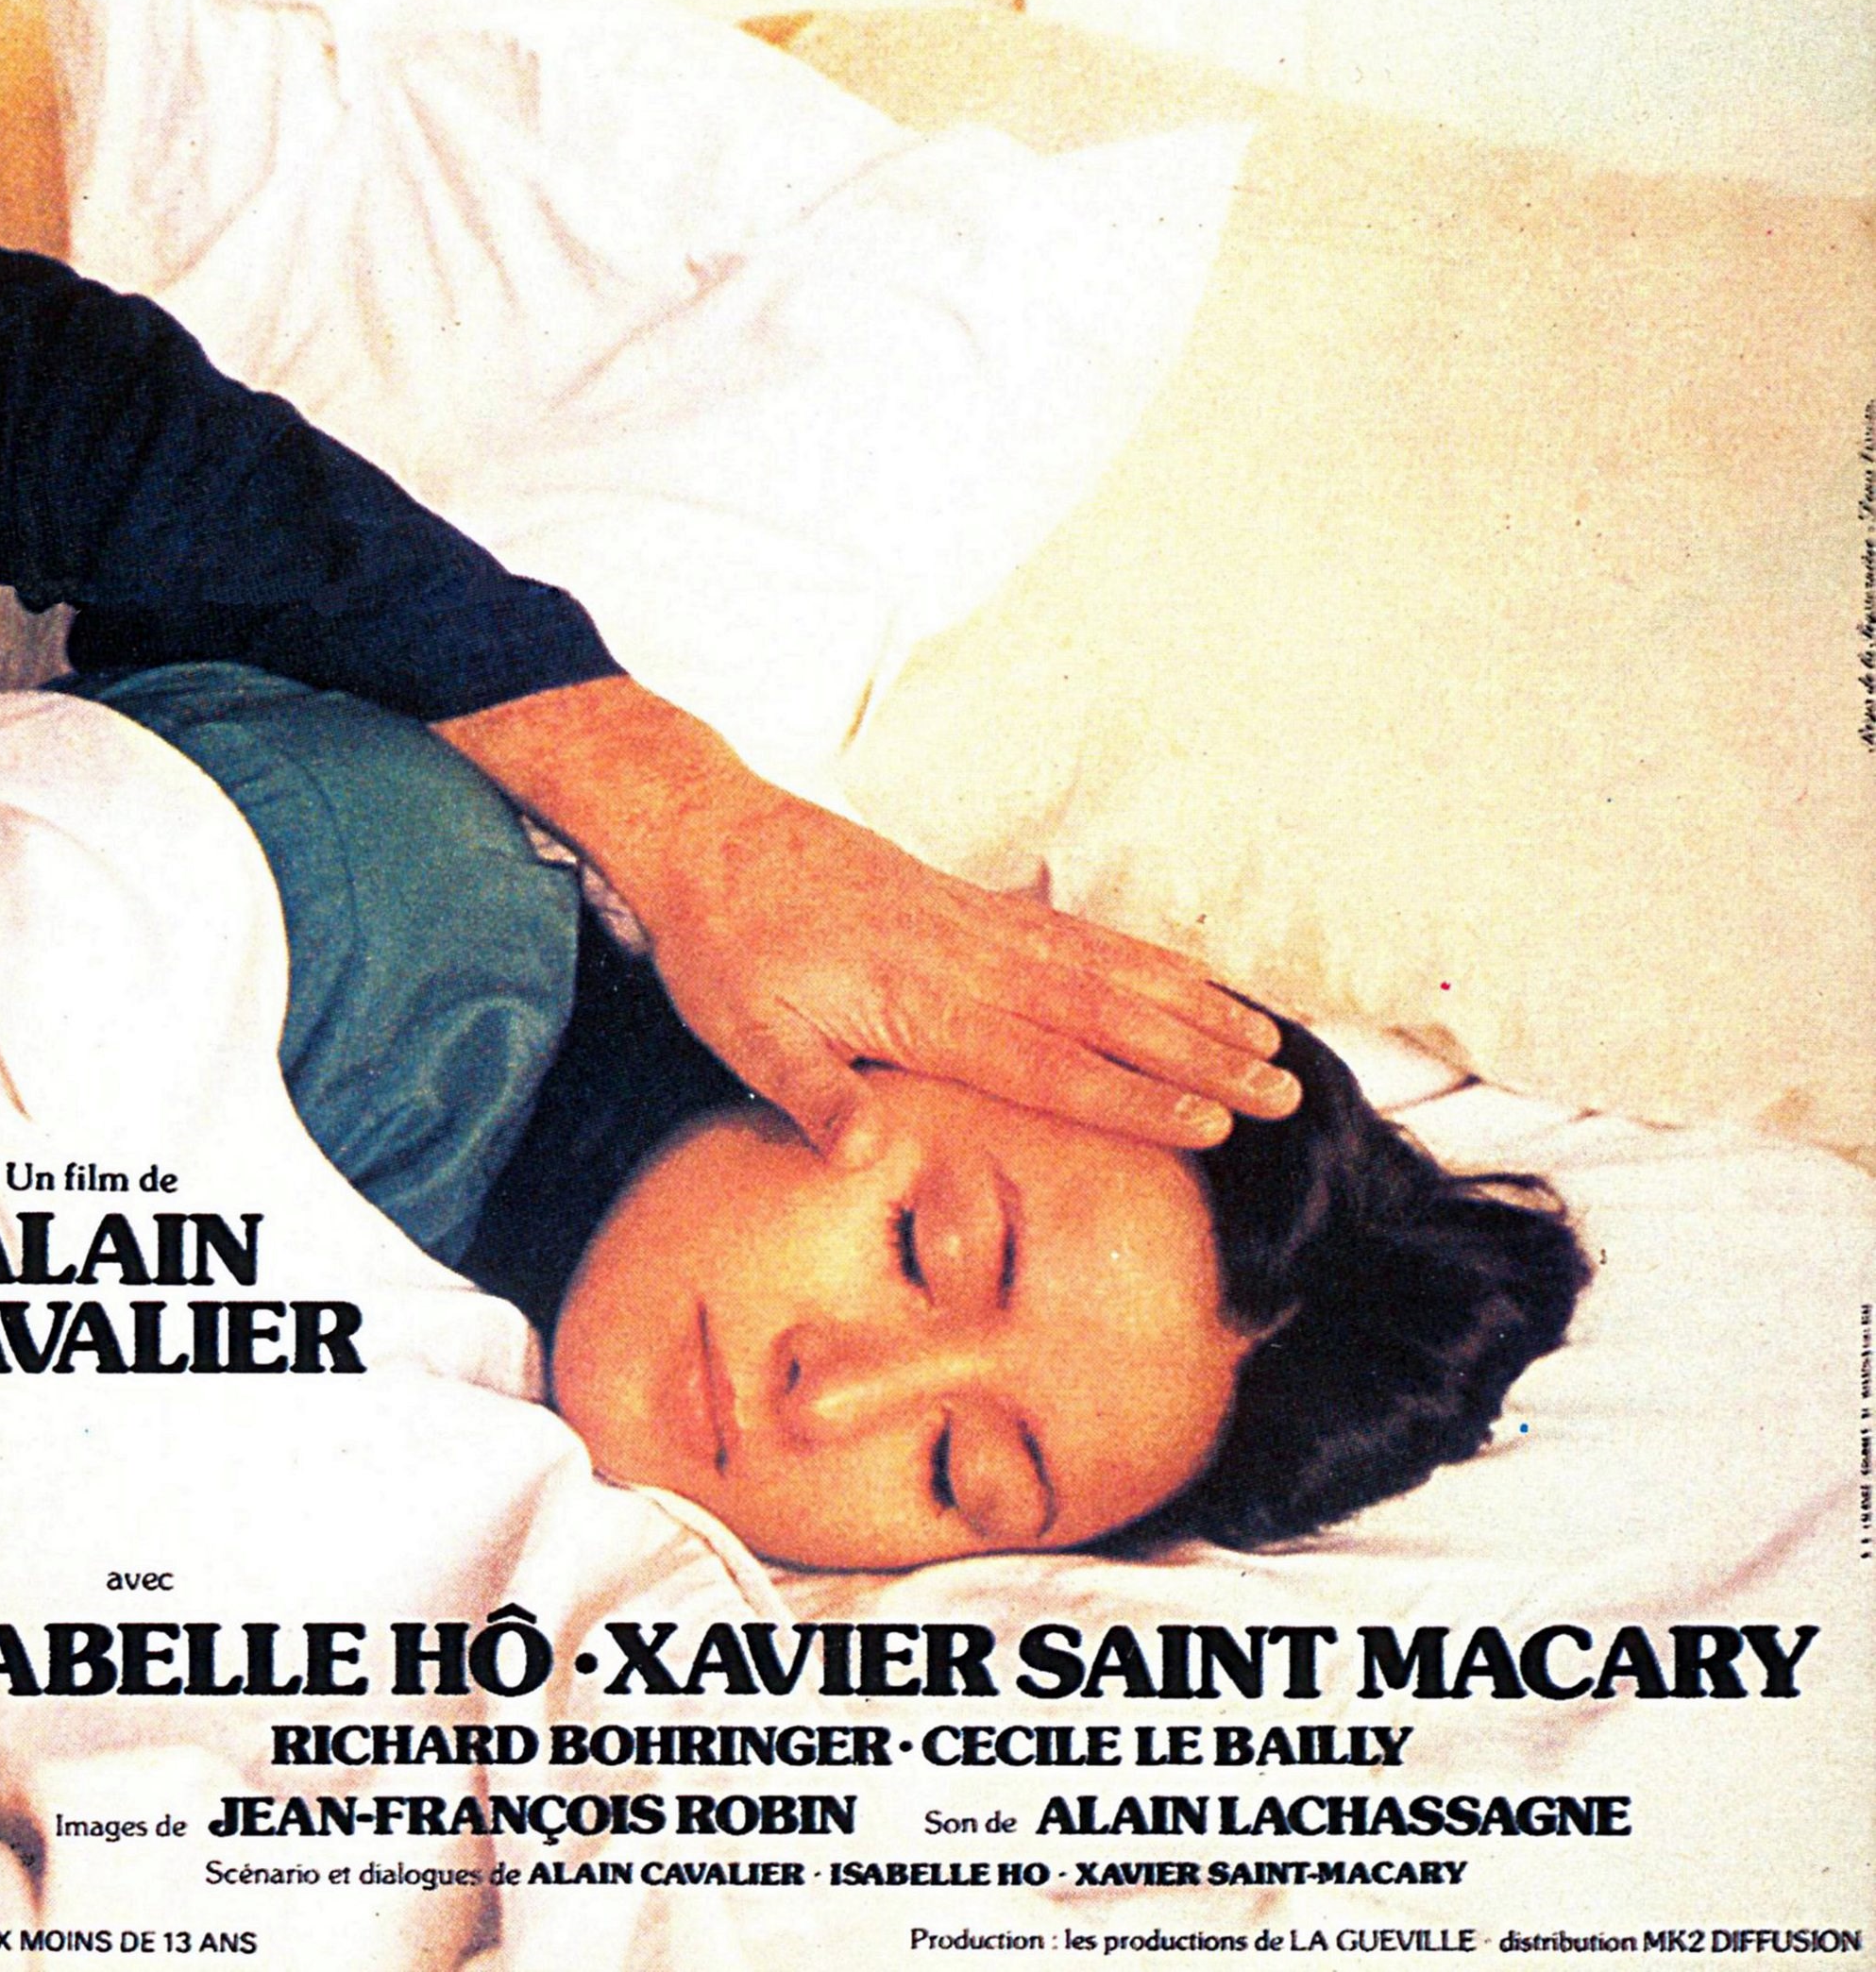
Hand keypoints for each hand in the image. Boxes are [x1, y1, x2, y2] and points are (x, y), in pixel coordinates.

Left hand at [439, 678, 1299, 1158]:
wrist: (709, 835)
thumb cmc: (724, 948)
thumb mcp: (740, 1033)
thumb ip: (808, 1095)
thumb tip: (864, 1156)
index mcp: (919, 999)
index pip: (1046, 1060)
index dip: (1132, 1097)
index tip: (1211, 1124)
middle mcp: (966, 955)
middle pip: (1103, 1012)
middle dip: (1198, 1055)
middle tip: (1282, 1092)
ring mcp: (976, 922)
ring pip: (1105, 967)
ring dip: (1190, 1005)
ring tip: (1267, 1041)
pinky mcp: (969, 902)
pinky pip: (1075, 933)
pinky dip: (1141, 958)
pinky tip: (1186, 981)